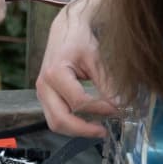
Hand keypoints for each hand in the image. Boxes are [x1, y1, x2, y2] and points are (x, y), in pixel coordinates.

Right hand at [35, 0, 115, 138]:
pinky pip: (55, 118)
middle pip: (60, 120)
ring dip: (76, 130)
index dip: (100, 108)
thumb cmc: (80, 42)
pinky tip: (88, 121)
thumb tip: (120, 105)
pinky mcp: (46, 97)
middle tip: (104, 131)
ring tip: (98, 129)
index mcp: (55, 74)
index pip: (78, 101)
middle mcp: (44, 86)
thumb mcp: (97, 60)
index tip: (118, 109)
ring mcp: (42, 93)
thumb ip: (107, 84)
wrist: (65, 32)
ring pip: (55, 123)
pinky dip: (72, 124)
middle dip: (84, 130)